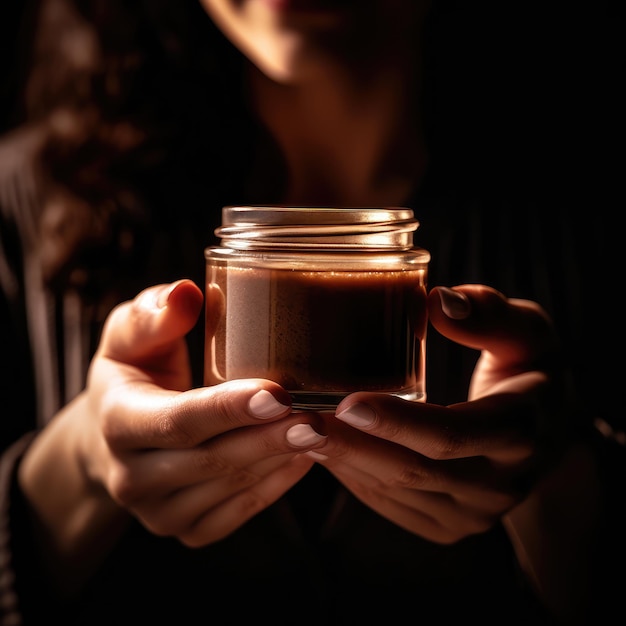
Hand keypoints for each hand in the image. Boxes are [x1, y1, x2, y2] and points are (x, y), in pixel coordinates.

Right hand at [20, 280, 328, 558]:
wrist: (115, 433)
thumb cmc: (133, 370)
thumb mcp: (130, 334)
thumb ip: (153, 315)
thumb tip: (185, 293)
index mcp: (116, 422)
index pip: (178, 421)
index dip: (229, 409)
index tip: (278, 393)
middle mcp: (130, 477)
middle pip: (211, 460)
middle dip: (268, 438)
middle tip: (317, 416)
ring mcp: (157, 512)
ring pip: (229, 489)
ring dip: (277, 461)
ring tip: (320, 431)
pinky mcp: (184, 529)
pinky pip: (238, 513)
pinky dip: (275, 486)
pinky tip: (304, 458)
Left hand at [308, 284, 562, 543]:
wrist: (550, 433)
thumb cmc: (532, 369)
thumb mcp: (528, 332)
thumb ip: (490, 315)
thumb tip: (438, 301)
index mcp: (521, 432)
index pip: (450, 434)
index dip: (396, 422)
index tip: (344, 403)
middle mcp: (500, 484)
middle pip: (413, 471)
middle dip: (351, 446)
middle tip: (298, 419)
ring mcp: (474, 513)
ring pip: (396, 492)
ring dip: (345, 463)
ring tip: (297, 431)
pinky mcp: (450, 525)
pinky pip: (393, 507)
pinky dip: (355, 479)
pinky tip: (325, 451)